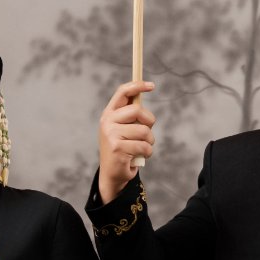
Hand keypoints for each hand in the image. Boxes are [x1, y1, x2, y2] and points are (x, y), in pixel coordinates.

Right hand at [97, 79, 155, 201]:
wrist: (112, 174)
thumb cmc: (123, 149)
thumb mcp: (124, 128)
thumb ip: (131, 114)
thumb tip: (142, 93)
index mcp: (109, 113)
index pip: (122, 92)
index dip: (138, 86)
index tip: (152, 86)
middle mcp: (107, 121)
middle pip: (137, 110)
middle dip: (149, 121)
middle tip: (147, 133)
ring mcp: (111, 134)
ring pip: (144, 131)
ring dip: (150, 141)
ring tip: (143, 147)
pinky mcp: (118, 148)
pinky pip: (144, 146)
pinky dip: (147, 153)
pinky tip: (140, 157)